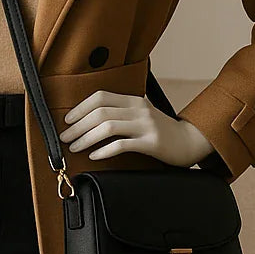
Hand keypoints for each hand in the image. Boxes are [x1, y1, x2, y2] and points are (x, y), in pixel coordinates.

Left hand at [59, 90, 214, 166]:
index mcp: (134, 100)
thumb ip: (121, 113)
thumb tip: (89, 120)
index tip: (67, 120)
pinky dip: (104, 150)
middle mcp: (139, 109)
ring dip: (86, 137)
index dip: (80, 107)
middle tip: (65, 137)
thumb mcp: (141, 115)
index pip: (101, 97)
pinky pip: (122, 144)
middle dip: (78, 125)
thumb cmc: (161, 131)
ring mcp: (146, 125)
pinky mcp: (151, 142)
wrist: (189, 142)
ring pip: (108, 127)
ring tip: (75, 147)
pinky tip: (94, 156)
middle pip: (100, 112)